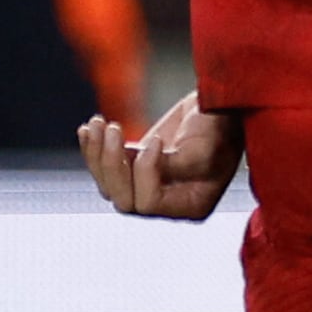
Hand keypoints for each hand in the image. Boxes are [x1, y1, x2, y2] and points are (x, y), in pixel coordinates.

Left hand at [79, 92, 241, 221]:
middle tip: (113, 129)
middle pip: (123, 199)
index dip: (144, 173)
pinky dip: (92, 148)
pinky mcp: (135, 168)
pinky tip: (88, 128)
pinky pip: (104, 168)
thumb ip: (176, 164)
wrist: (220, 106)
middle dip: (112, 165)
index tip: (156, 141)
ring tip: (97, 124)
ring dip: (97, 153)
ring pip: (108, 185)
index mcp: (191, 206)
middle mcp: (168, 203)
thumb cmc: (223, 126)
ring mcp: (149, 186)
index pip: (149, 203)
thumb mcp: (205, 147)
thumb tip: (140, 163)